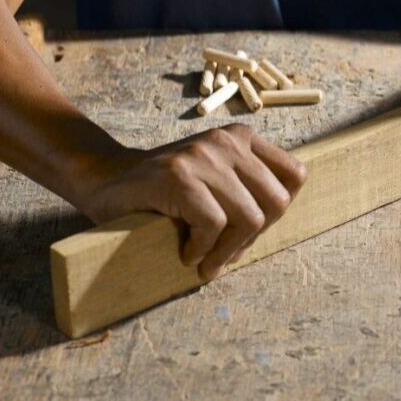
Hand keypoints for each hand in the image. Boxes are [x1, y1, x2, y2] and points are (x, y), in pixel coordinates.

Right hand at [79, 125, 306, 279]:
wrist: (105, 179)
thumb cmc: (165, 190)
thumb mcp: (216, 179)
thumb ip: (247, 189)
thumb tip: (277, 223)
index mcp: (242, 138)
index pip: (295, 175)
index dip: (278, 210)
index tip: (250, 229)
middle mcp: (227, 142)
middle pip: (277, 202)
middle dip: (254, 237)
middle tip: (225, 253)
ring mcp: (203, 157)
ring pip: (249, 218)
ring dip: (227, 252)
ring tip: (206, 261)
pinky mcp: (179, 177)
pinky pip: (214, 225)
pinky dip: (201, 250)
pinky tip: (185, 252)